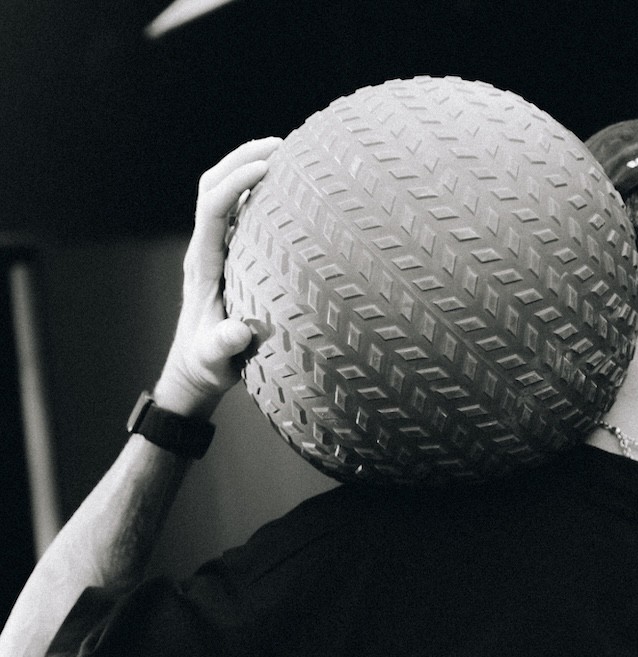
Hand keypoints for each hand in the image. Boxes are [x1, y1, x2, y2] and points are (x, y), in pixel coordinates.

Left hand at [153, 136, 281, 418]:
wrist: (194, 371)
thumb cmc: (207, 365)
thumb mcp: (215, 360)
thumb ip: (224, 345)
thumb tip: (239, 331)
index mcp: (203, 263)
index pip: (212, 205)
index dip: (236, 182)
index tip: (268, 169)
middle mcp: (204, 248)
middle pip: (212, 184)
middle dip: (241, 158)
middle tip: (281, 145)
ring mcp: (214, 250)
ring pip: (222, 193)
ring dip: (246, 167)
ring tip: (284, 155)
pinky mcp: (226, 257)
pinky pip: (236, 213)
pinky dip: (256, 193)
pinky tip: (283, 191)